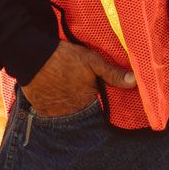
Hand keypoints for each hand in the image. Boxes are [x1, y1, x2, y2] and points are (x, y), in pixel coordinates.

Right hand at [20, 41, 134, 117]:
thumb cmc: (66, 58)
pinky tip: (55, 91)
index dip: (95, 94)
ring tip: (65, 86)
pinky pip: (51, 111)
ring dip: (68, 103)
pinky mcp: (40, 109)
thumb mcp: (93, 61)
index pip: (97, 105)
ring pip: (66, 111)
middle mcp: (71, 111)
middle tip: (76, 84)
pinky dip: (54, 104)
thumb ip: (113, 74)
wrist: (33, 57)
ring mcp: (54, 113)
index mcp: (87, 100)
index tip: (92, 87)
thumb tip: (135, 82)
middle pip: (81, 109)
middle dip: (82, 99)